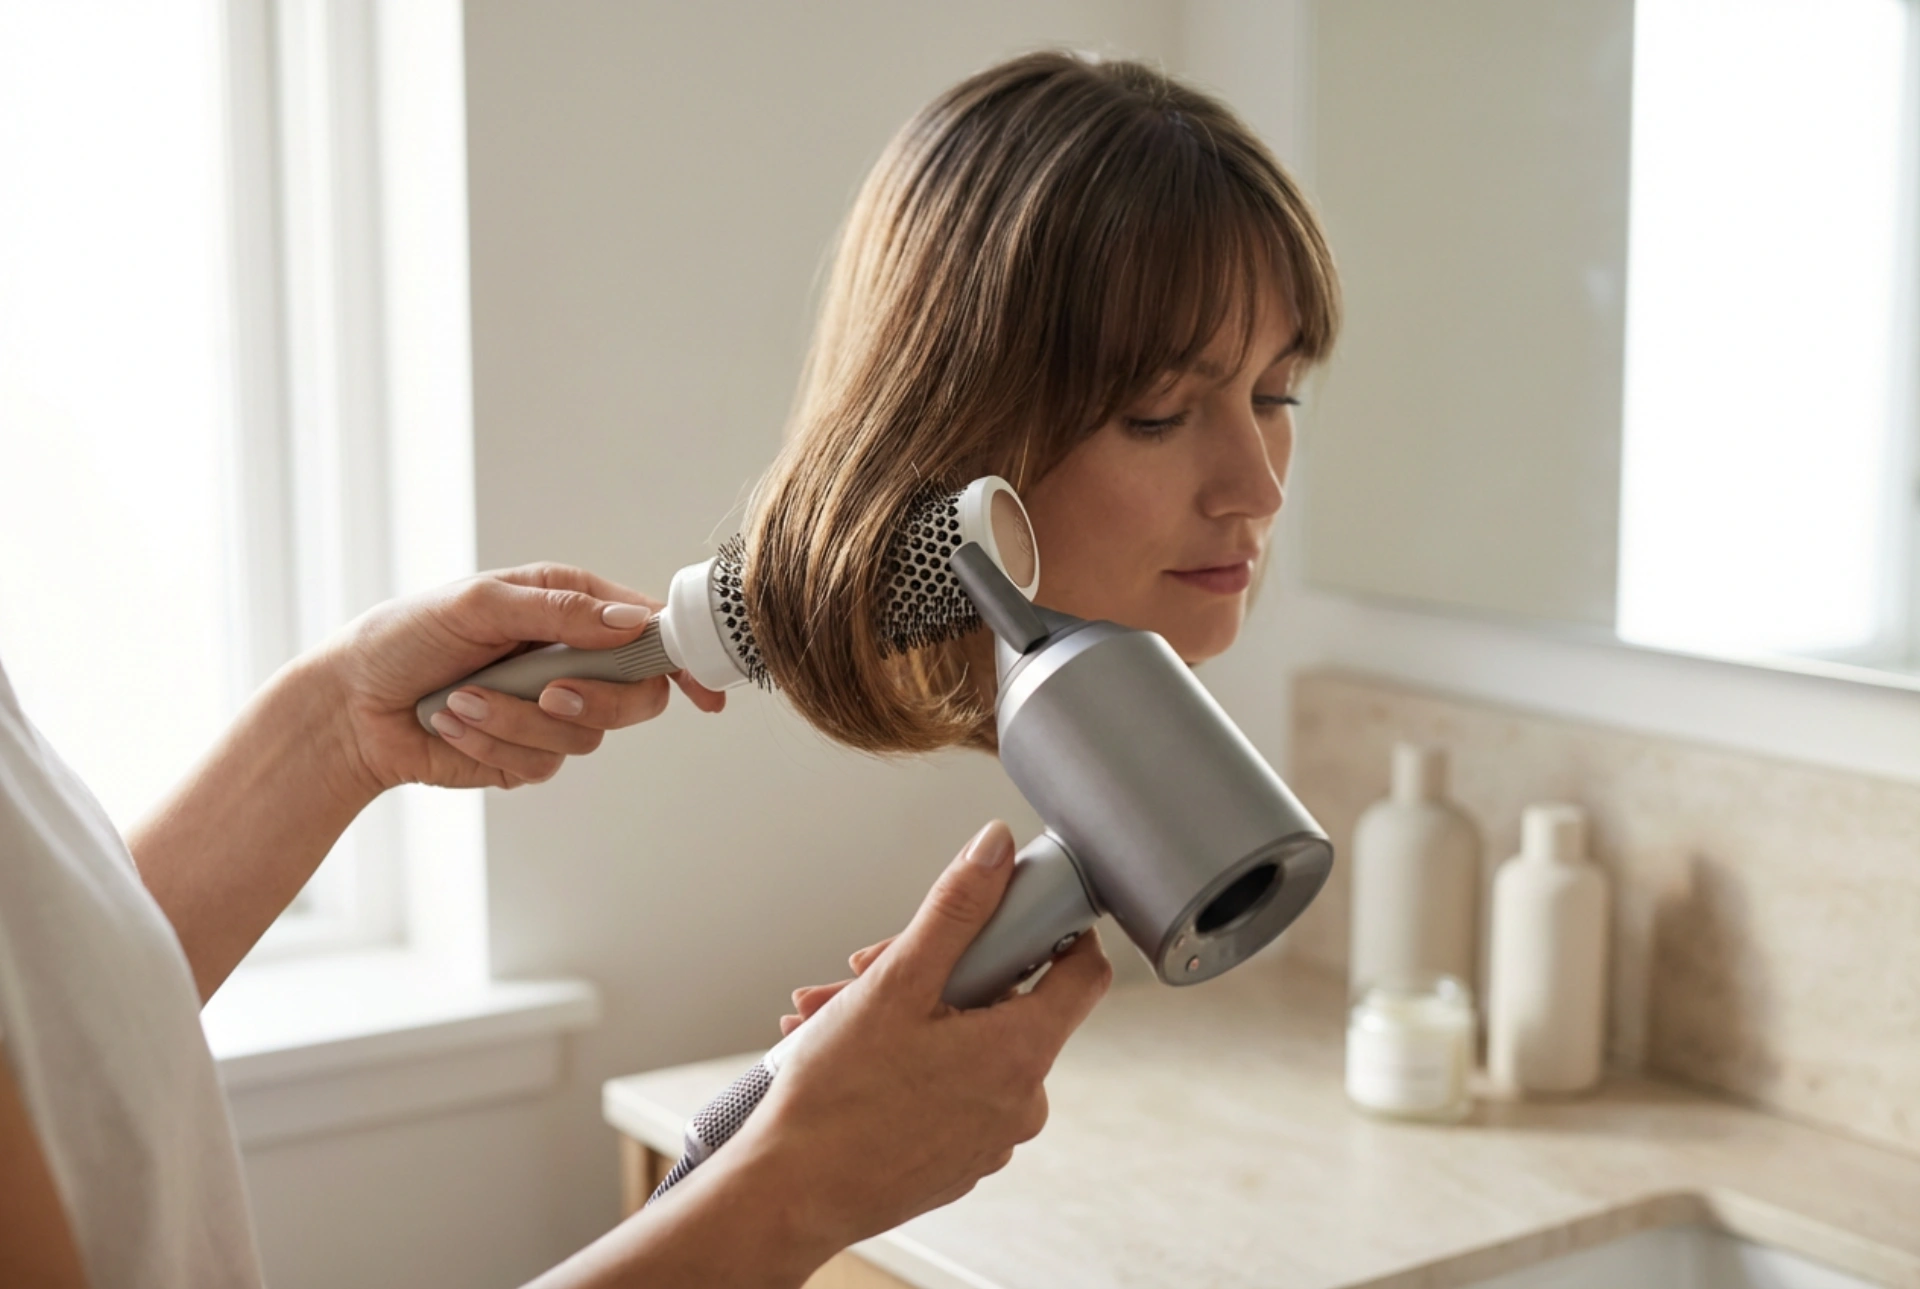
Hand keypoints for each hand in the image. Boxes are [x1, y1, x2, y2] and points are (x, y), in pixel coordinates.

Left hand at [320, 563, 725, 793]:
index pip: (650, 630)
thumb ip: (558, 611)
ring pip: (587, 734)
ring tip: (462, 701)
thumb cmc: (405, 637)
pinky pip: (542, 764)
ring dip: (516, 721)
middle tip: (550, 691)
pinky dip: (493, 745)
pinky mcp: (528, 755)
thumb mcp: (479, 604)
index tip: (701, 689)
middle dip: (597, 698)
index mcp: (571, 607)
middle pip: (639, 694)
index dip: (683, 657)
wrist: (350, 706)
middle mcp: (573, 658)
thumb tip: (630, 623)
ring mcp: (553, 710)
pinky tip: (453, 723)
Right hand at [721, 821, 1112, 1251]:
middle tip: (864, 967)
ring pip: (966, 1044)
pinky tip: (847, 1053)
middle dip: (935, 972)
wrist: (788, 1197)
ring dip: (906, 1015)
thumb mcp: (896, 984)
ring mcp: (991, 1137)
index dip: (1055, 926)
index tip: (1014, 909)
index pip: (1085, 971)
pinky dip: (907, 1061)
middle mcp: (1022, 1102)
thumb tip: (996, 849)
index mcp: (1022, 1054)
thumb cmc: (836, 1100)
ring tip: (829, 1013)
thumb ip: (956, 910)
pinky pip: (949, 1088)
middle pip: (1005, 1004)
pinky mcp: (958, 1159)